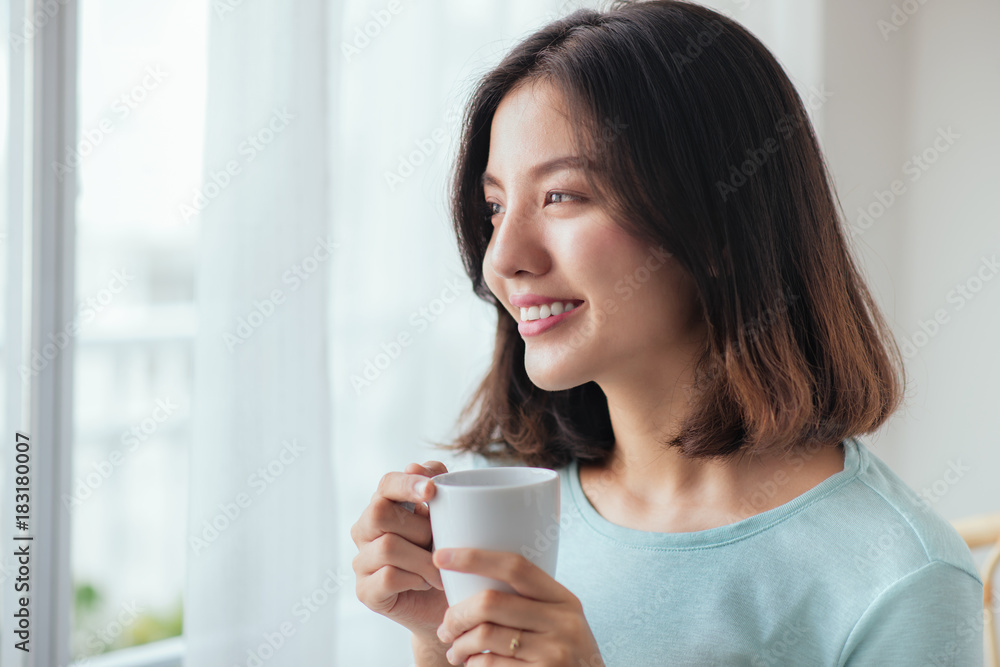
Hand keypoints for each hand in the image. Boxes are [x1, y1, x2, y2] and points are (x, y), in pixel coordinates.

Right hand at [351, 461, 449, 640]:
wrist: (448, 604)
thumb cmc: (446, 556)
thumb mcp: (448, 520)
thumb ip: (435, 490)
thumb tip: (415, 465)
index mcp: (384, 506)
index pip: (386, 483)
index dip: (407, 483)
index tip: (432, 490)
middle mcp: (365, 530)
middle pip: (379, 513)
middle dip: (419, 528)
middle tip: (438, 543)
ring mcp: (362, 561)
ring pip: (388, 546)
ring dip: (423, 558)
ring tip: (440, 569)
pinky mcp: (365, 591)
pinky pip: (388, 576)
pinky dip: (414, 579)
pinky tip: (425, 584)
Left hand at [433, 548, 603, 665]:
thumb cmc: (563, 655)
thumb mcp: (560, 622)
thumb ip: (529, 602)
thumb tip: (471, 577)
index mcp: (564, 599)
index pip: (515, 566)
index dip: (474, 558)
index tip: (441, 556)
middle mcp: (563, 622)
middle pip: (490, 603)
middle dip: (456, 615)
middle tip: (445, 628)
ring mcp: (554, 653)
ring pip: (484, 636)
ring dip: (458, 645)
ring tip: (455, 651)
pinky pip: (489, 665)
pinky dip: (472, 664)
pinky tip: (472, 665)